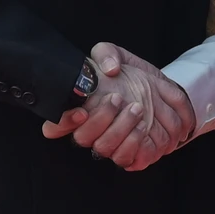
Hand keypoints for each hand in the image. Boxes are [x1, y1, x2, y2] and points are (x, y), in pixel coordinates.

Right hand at [42, 43, 194, 170]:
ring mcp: (108, 145)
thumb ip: (107, 54)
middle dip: (101, 118)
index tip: (81, 111)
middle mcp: (90, 131)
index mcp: (78, 108)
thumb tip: (109, 68)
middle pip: (82, 137)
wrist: (160, 93)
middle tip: (118, 99)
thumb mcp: (117, 56)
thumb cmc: (131, 76)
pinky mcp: (129, 155)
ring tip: (137, 109)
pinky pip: (124, 159)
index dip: (62, 122)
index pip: (54, 126)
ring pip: (103, 148)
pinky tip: (143, 127)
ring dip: (120, 129)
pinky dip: (134, 144)